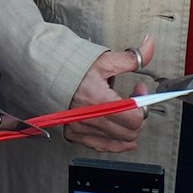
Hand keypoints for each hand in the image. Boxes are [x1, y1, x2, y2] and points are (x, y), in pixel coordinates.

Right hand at [65, 37, 152, 152]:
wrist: (43, 74)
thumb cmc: (70, 68)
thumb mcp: (103, 60)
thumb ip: (131, 58)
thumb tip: (149, 46)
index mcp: (98, 99)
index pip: (134, 117)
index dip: (143, 104)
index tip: (140, 92)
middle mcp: (90, 118)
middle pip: (130, 131)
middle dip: (138, 116)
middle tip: (134, 101)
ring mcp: (82, 128)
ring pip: (119, 141)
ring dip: (128, 128)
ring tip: (125, 114)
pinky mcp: (75, 134)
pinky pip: (102, 147)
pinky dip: (116, 144)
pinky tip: (124, 139)